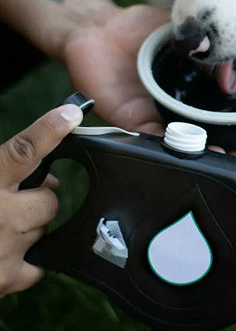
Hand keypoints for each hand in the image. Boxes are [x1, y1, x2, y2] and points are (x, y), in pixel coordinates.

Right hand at [0, 104, 81, 296]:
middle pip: (49, 200)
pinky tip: (4, 256)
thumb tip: (40, 172)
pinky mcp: (8, 277)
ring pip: (44, 229)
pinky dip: (27, 259)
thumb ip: (0, 170)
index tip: (71, 115)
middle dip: (37, 201)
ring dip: (29, 228)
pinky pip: (40, 262)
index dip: (50, 130)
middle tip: (13, 205)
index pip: (24, 150)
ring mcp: (5, 248)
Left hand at [63, 4, 235, 160]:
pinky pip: (154, 139)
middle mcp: (180, 105)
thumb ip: (210, 51)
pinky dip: (172, 147)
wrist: (98, 30)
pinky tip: (192, 153)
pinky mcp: (133, 122)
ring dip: (208, 153)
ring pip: (187, 142)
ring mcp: (158, 115)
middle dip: (234, 146)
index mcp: (196, 86)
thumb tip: (235, 76)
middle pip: (212, 132)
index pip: (229, 108)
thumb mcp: (184, 32)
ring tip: (228, 160)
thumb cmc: (142, 28)